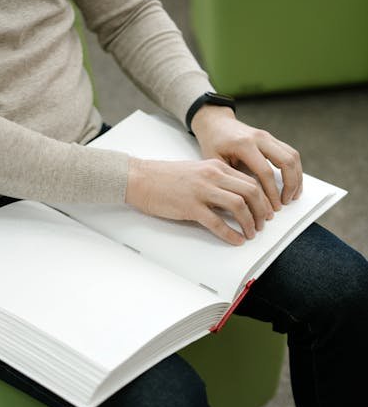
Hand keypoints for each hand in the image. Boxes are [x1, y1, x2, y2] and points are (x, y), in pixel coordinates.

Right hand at [125, 156, 273, 244]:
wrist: (139, 178)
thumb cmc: (165, 177)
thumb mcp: (197, 172)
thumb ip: (218, 181)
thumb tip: (236, 199)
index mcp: (216, 166)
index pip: (250, 179)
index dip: (263, 197)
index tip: (267, 210)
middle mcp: (212, 176)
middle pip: (250, 191)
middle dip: (262, 210)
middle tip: (264, 223)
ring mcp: (201, 191)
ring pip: (238, 205)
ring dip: (250, 222)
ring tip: (252, 233)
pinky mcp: (190, 206)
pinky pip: (217, 222)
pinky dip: (230, 233)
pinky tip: (236, 240)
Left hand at [191, 105, 302, 210]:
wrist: (215, 123)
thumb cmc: (212, 144)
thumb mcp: (215, 162)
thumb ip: (232, 178)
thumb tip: (248, 200)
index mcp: (244, 144)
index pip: (265, 171)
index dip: (272, 192)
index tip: (273, 207)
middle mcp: (259, 138)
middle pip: (286, 161)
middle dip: (290, 184)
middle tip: (285, 202)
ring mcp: (267, 136)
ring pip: (293, 156)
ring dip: (297, 177)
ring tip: (292, 195)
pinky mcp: (271, 138)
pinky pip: (290, 153)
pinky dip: (294, 169)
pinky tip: (292, 182)